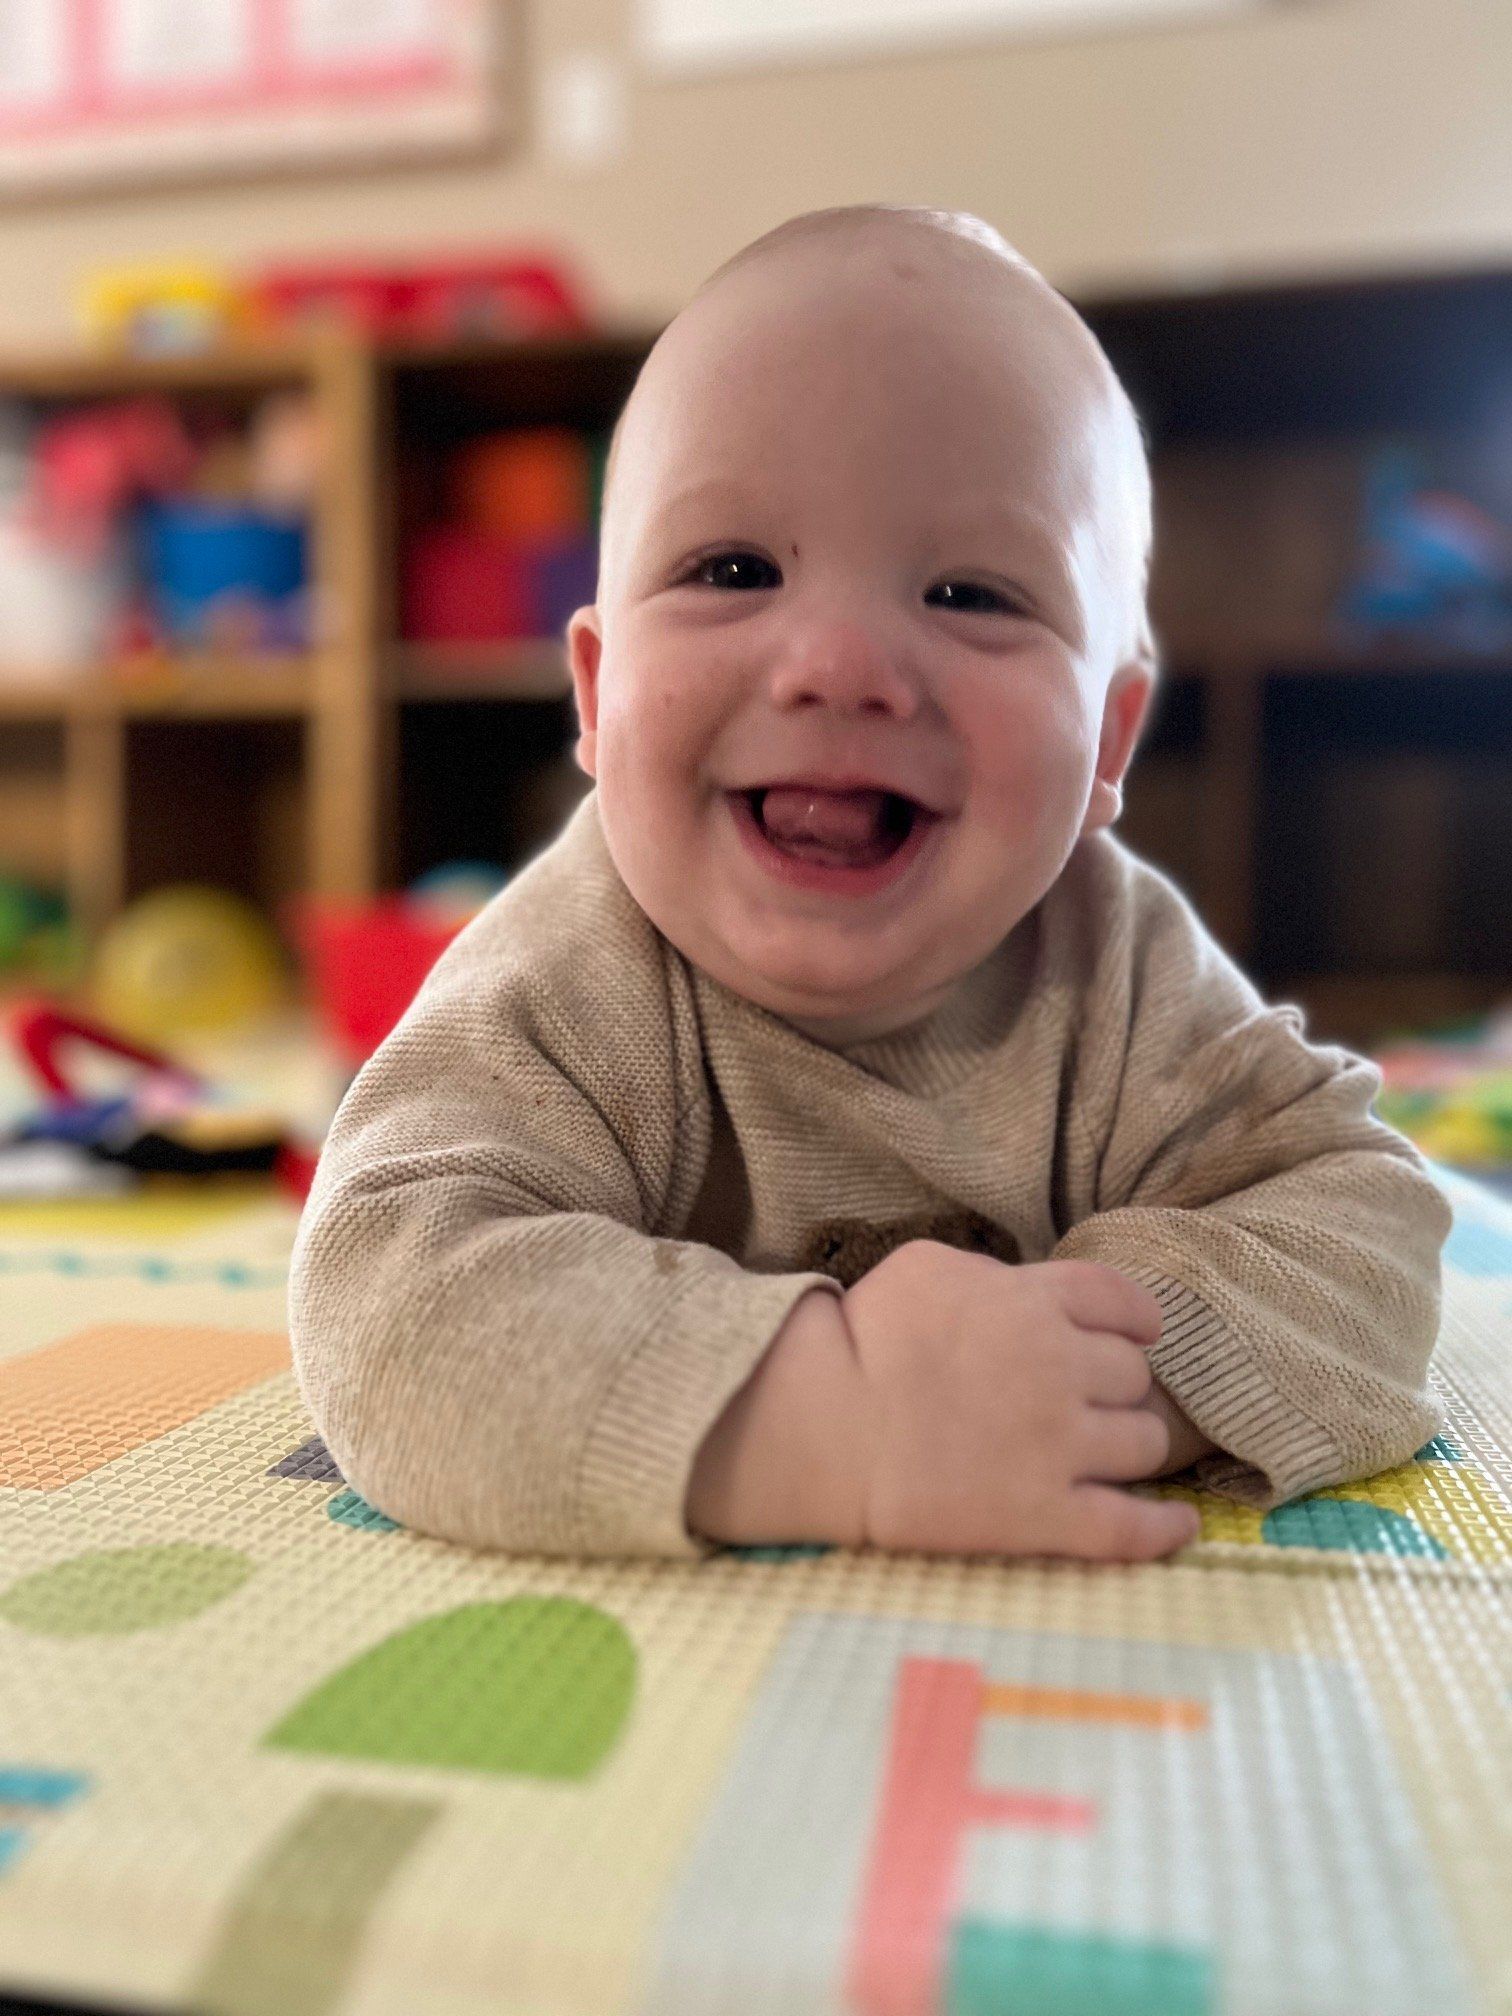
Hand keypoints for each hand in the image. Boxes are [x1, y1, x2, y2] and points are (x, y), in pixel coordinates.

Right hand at [842, 1243, 1201, 1561]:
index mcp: (1036, 1305)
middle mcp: (1063, 1371)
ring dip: (1132, 1444)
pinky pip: (1132, 1529)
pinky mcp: (1045, 1517)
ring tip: (1110, 1452)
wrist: (826, 1425)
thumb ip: (997, 1277)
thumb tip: (1024, 1294)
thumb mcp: (931, 1267)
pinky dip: (1164, 1529)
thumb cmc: (863, 1337)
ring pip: (1145, 1443)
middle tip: (1084, 1398)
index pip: (1124, 1302)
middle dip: (1117, 1384)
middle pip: (1135, 1376)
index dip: (1134, 1320)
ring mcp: (1060, 1448)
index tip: (1134, 1334)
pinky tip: (1176, 1525)